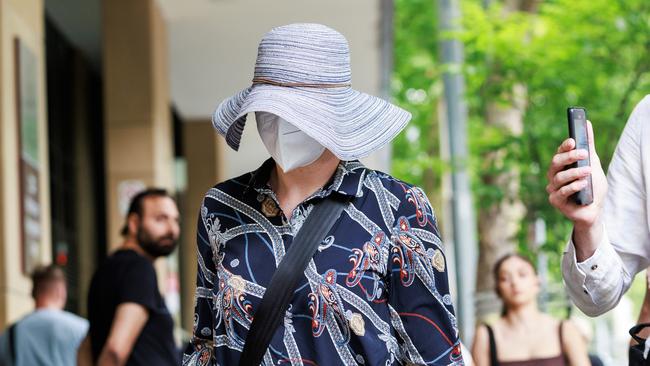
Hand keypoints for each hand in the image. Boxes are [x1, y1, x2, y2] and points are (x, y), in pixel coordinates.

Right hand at [546, 120, 606, 259]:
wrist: (594, 211)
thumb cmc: (592, 188)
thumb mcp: (593, 164)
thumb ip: (589, 146)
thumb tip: (587, 124)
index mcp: (562, 166)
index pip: (560, 152)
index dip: (565, 146)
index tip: (573, 140)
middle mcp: (554, 176)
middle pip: (555, 162)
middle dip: (569, 157)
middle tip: (583, 154)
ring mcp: (553, 188)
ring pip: (559, 177)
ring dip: (575, 173)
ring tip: (588, 172)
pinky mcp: (555, 200)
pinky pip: (561, 191)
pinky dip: (573, 187)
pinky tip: (583, 184)